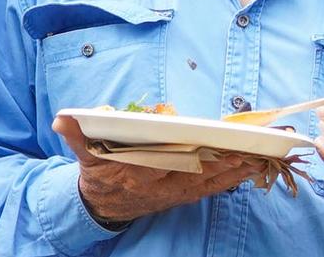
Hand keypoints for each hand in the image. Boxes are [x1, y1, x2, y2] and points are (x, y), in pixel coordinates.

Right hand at [53, 116, 262, 223]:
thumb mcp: (83, 154)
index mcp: (138, 172)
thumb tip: (62, 118)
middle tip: (252, 146)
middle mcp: (160, 184)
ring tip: (261, 156)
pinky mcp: (182, 195)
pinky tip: (250, 168)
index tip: (213, 141)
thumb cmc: (97, 174)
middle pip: (198, 171)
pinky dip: (231, 179)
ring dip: (235, 169)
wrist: (102, 206)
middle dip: (225, 159)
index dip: (193, 153)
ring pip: (210, 181)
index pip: (169, 161)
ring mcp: (174, 192)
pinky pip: (211, 188)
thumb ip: (76, 135)